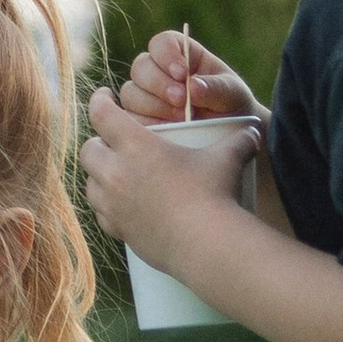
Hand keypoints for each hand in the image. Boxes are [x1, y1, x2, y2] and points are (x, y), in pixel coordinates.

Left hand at [80, 82, 255, 262]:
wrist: (207, 245)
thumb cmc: (215, 195)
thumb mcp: (227, 159)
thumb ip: (238, 140)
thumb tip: (254, 131)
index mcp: (135, 146)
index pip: (101, 113)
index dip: (99, 100)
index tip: (104, 95)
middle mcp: (116, 173)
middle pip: (88, 149)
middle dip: (98, 142)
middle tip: (112, 140)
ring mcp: (113, 205)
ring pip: (90, 182)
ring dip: (99, 174)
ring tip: (117, 172)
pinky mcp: (119, 230)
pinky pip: (100, 213)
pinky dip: (107, 205)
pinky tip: (122, 204)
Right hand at [110, 24, 260, 131]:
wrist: (232, 137)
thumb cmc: (233, 106)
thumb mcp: (233, 93)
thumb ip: (216, 88)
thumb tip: (192, 87)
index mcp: (181, 54)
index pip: (161, 43)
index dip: (166, 55)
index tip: (183, 73)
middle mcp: (158, 72)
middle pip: (140, 67)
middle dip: (159, 83)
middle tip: (182, 100)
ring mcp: (145, 97)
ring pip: (130, 93)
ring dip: (154, 105)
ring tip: (182, 118)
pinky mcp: (139, 121)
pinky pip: (130, 120)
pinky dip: (148, 124)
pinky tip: (169, 129)